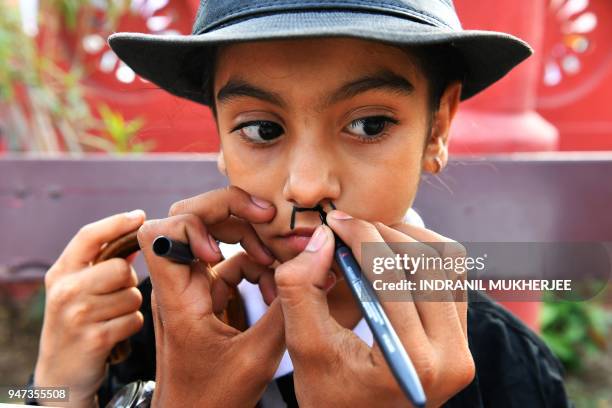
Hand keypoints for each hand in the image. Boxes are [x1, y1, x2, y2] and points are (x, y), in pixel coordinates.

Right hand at [34, 210, 146, 406]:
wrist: (60, 371)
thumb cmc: (77, 320)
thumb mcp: (78, 288)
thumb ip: (102, 262)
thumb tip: (136, 234)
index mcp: (61, 272)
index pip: (88, 236)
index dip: (116, 222)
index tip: (139, 216)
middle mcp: (65, 290)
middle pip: (121, 269)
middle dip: (128, 282)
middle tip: (114, 296)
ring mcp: (78, 315)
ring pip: (132, 296)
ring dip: (130, 307)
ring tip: (110, 317)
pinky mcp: (95, 339)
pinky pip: (134, 320)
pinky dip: (131, 326)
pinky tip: (114, 333)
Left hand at [137, 186, 284, 406]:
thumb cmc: (213, 399)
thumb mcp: (257, 357)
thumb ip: (287, 308)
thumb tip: (315, 261)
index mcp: (177, 297)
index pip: (162, 232)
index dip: (194, 224)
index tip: (223, 249)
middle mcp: (178, 283)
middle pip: (189, 216)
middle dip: (230, 210)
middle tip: (268, 217)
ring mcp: (193, 287)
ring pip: (213, 234)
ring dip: (249, 236)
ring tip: (281, 255)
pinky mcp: (208, 295)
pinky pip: (231, 261)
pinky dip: (257, 264)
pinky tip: (276, 284)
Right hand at [274, 210, 474, 406]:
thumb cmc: (329, 395)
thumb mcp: (304, 347)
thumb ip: (301, 290)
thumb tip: (322, 238)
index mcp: (412, 362)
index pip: (392, 277)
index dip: (362, 237)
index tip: (336, 221)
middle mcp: (451, 357)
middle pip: (427, 263)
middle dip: (383, 234)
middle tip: (349, 227)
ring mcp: (463, 348)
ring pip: (448, 262)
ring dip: (408, 239)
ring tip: (370, 237)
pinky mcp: (462, 338)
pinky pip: (453, 277)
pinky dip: (424, 255)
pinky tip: (391, 255)